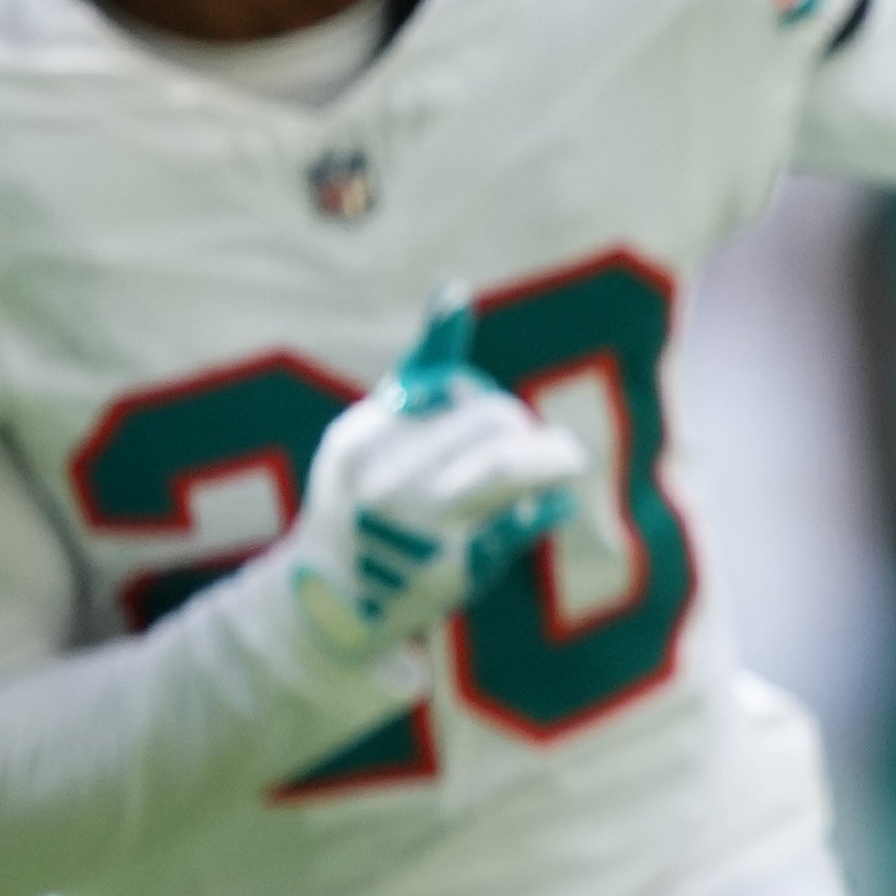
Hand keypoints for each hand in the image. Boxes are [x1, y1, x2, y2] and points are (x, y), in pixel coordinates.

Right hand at [277, 294, 594, 673]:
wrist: (330, 603)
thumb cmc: (363, 499)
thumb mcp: (371, 431)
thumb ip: (419, 369)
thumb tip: (458, 293)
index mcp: (365, 438)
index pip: (456, 389)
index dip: (488, 403)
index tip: (501, 420)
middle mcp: (386, 479)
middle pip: (493, 422)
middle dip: (523, 430)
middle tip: (536, 445)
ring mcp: (421, 526)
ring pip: (511, 464)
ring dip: (552, 457)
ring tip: (565, 460)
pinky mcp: (457, 568)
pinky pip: (523, 520)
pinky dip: (549, 505)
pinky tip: (558, 503)